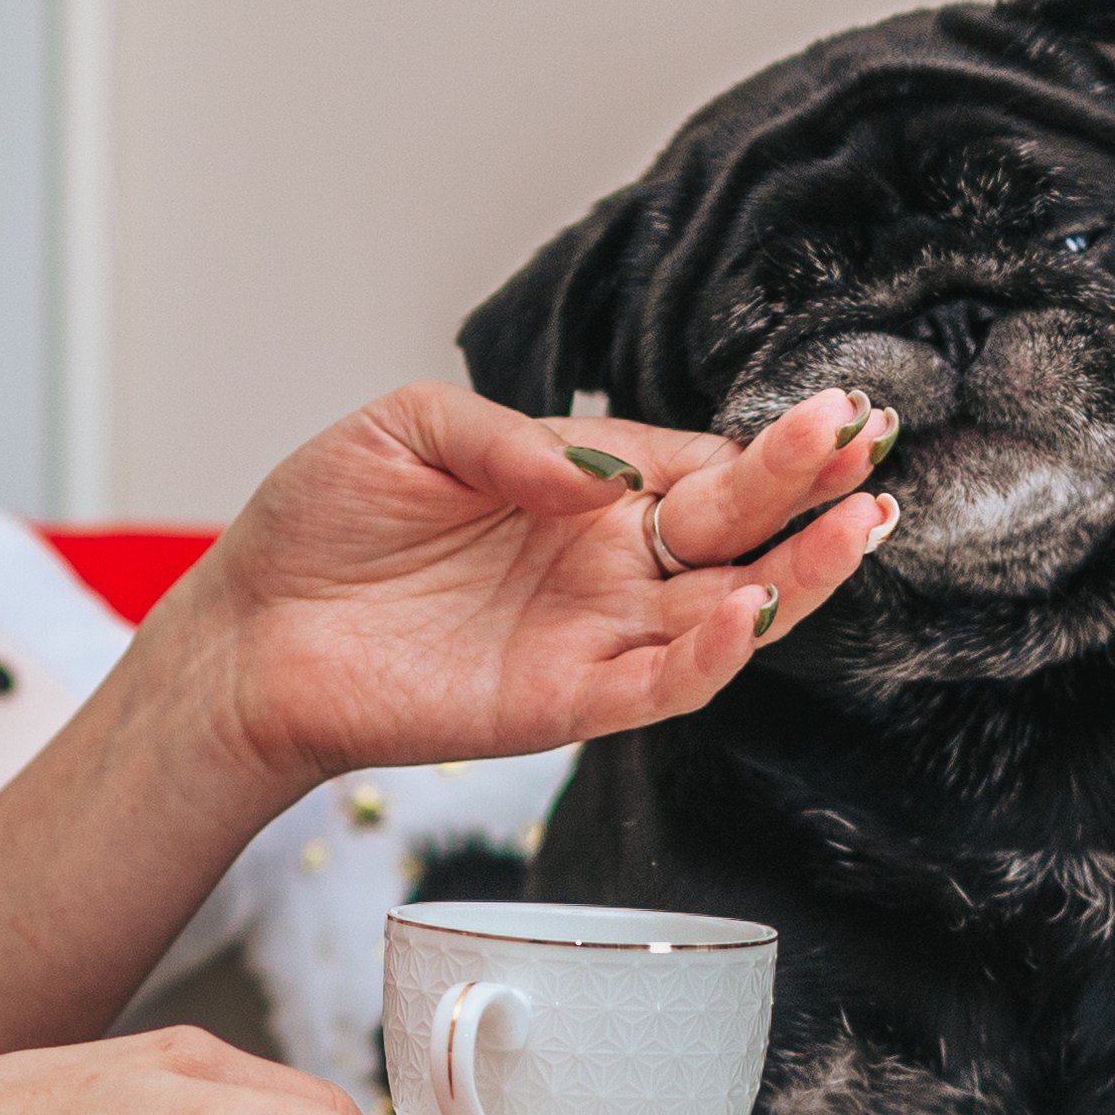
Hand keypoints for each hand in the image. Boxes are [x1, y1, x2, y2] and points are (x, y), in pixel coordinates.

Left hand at [167, 378, 896, 792]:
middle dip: (807, 486)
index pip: (702, 465)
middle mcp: (607, 564)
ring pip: (727, 611)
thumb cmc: (320, 525)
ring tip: (858, 523)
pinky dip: (710, 656)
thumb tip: (600, 467)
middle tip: (867, 443)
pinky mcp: (563, 701)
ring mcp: (594, 635)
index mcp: (586, 490)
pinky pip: (658, 686)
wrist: (247, 633)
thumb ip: (512, 440)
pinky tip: (749, 612)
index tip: (834, 413)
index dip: (770, 445)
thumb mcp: (409, 430)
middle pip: (737, 528)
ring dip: (799, 575)